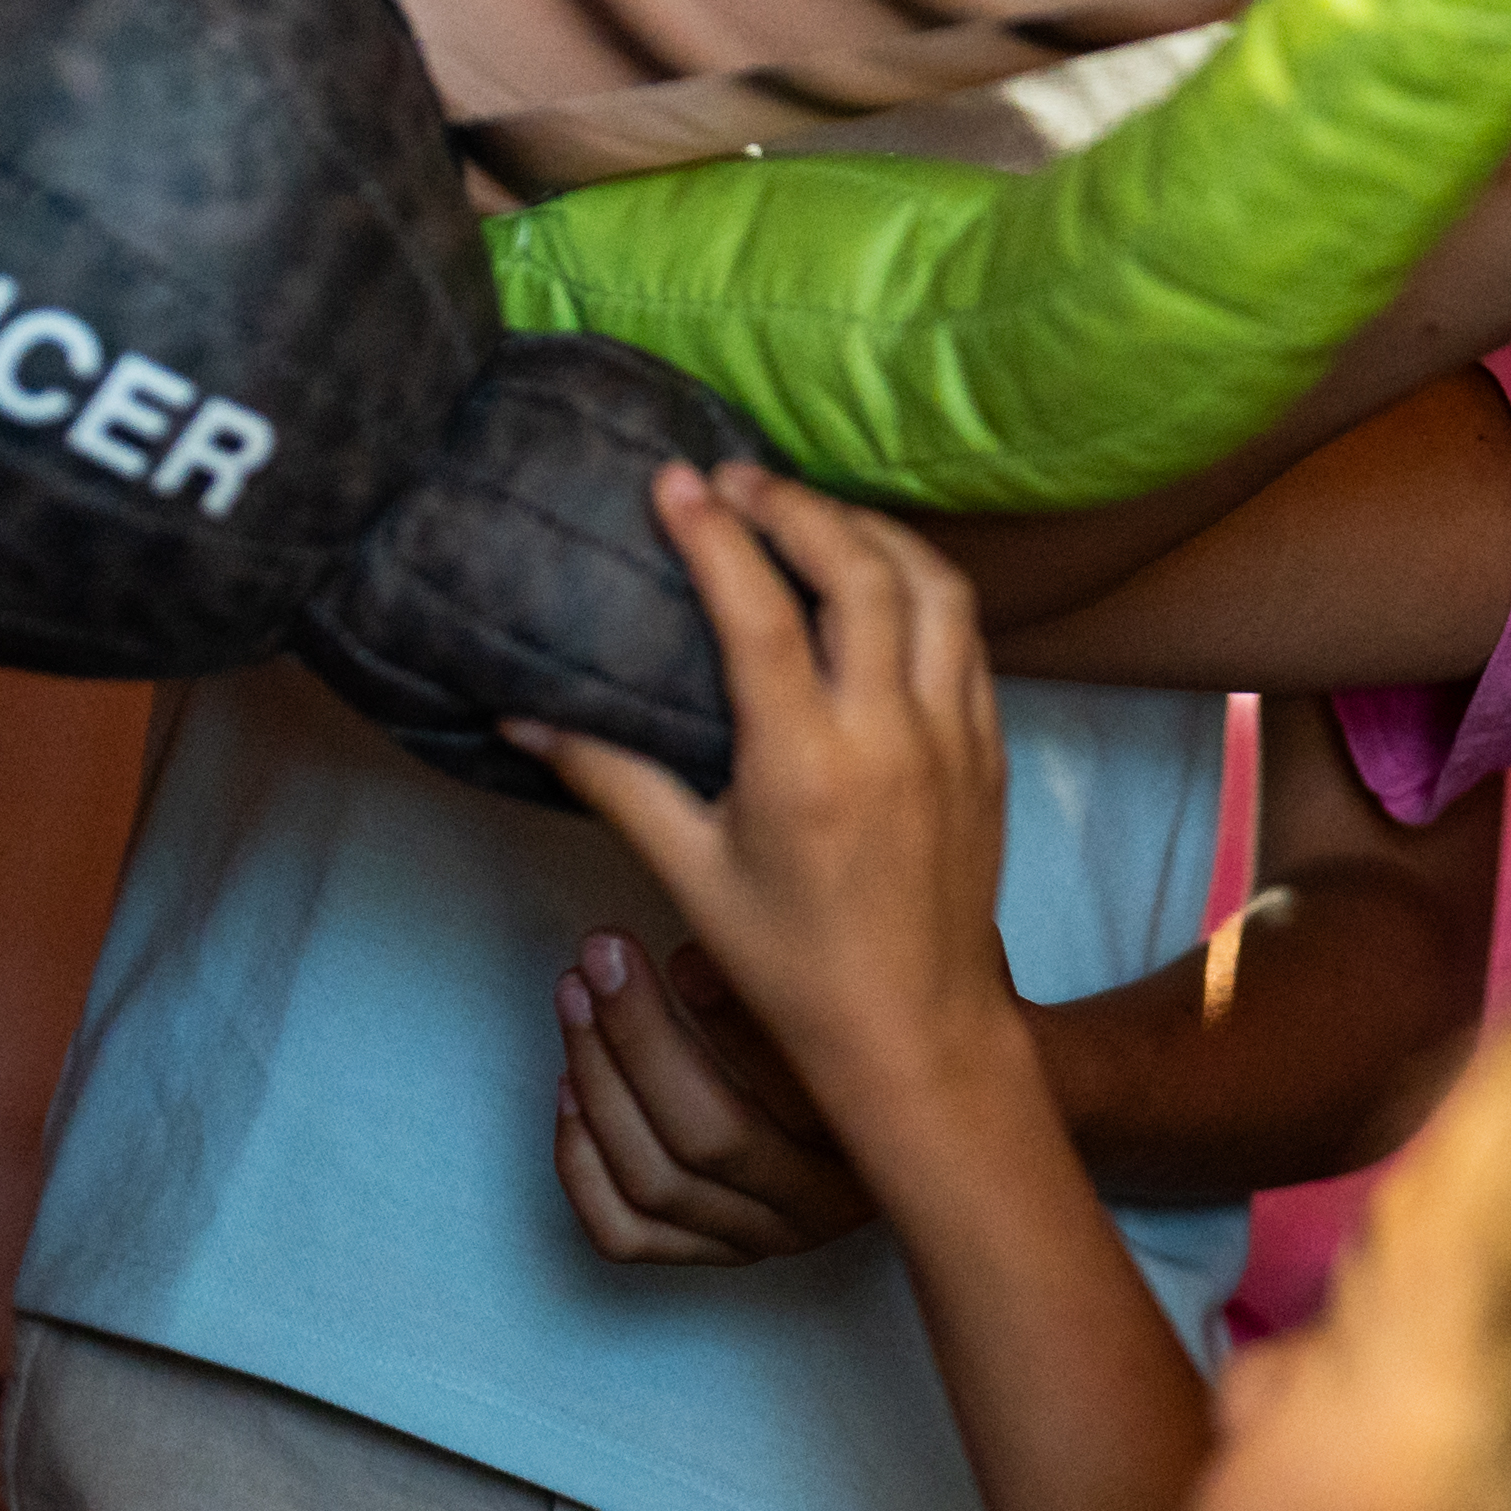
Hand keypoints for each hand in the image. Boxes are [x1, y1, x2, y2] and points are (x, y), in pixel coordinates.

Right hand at [524, 462, 1026, 1158]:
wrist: (916, 1030)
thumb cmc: (792, 965)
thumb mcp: (689, 872)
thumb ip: (610, 780)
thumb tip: (520, 714)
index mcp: (809, 764)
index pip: (763, 612)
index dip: (717, 533)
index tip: (675, 480)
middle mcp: (893, 735)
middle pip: (859, 570)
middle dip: (795, 506)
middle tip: (735, 481)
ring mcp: (955, 736)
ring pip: (933, 585)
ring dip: (869, 531)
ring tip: (806, 512)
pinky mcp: (989, 748)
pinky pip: (967, 633)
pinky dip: (921, 583)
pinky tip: (877, 575)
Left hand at [551, 925, 877, 1265]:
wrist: (909, 1127)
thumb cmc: (881, 1034)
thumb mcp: (882, 995)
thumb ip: (824, 973)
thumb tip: (725, 931)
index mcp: (884, 1145)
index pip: (802, 1097)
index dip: (731, 1024)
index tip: (681, 954)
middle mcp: (824, 1205)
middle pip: (710, 1140)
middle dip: (639, 1038)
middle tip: (602, 955)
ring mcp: (765, 1238)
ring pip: (657, 1182)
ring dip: (599, 1083)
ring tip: (574, 997)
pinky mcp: (714, 1252)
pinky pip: (624, 1233)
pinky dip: (582, 1164)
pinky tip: (567, 1089)